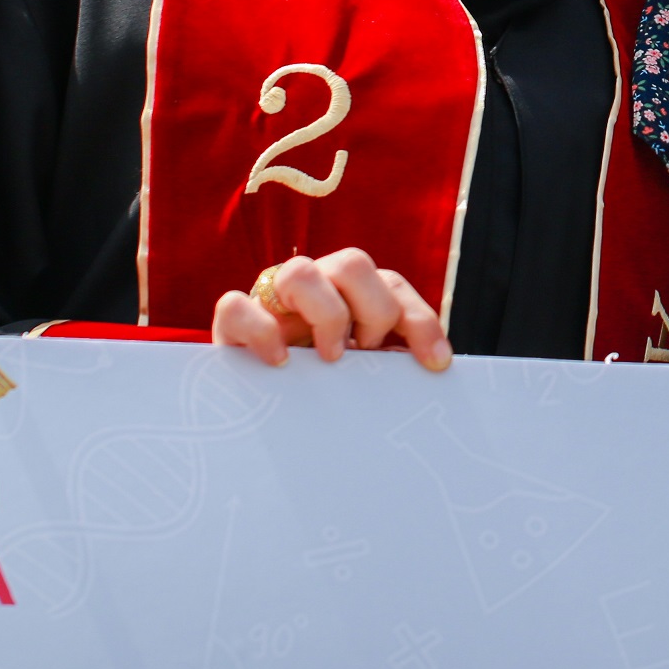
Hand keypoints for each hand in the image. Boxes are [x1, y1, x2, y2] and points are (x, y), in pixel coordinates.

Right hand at [213, 248, 450, 370]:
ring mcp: (270, 299)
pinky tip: (280, 362)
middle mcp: (314, 285)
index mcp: (349, 293)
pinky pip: (235, 305)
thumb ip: (389, 363)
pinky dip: (260, 330)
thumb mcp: (362, 372)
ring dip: (326, 314)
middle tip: (367, 353)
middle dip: (374, 310)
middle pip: (353, 263)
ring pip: (300, 272)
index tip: (436, 364)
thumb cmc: (322, 386)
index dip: (420, 320)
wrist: (256, 406)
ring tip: (331, 358)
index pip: (392, 283)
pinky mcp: (233, 323)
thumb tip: (434, 371)